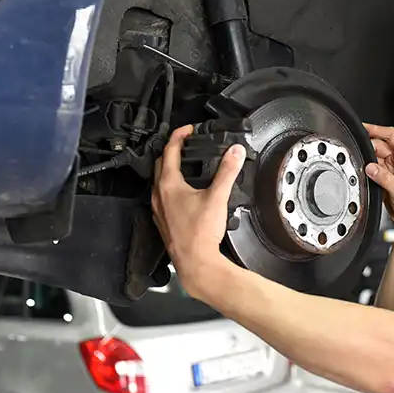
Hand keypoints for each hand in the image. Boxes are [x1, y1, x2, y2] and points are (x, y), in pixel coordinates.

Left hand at [152, 125, 245, 298]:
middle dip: (172, 150)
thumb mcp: (218, 197)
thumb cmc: (200, 234)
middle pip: (160, 164)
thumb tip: (235, 152)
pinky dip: (169, 188)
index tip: (188, 129)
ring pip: (159, 181)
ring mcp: (158, 209)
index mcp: (168, 185)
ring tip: (184, 165)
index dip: (179, 136)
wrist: (195, 262)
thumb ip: (228, 171)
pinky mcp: (162, 221)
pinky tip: (182, 194)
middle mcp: (158, 196)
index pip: (170, 151)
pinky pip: (161, 197)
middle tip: (184, 144)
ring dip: (169, 169)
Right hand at [363, 123, 393, 241]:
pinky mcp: (385, 179)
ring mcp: (392, 170)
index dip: (377, 129)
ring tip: (359, 163)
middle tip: (357, 151)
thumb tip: (370, 167)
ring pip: (375, 156)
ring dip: (367, 158)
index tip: (364, 128)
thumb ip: (384, 178)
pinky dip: (367, 169)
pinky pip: (373, 168)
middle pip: (380, 145)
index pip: (392, 136)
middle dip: (368, 146)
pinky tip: (363, 172)